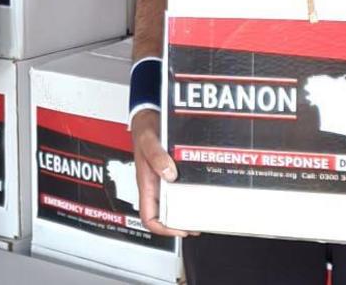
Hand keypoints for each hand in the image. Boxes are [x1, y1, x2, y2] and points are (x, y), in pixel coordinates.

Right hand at [130, 109, 195, 237]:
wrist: (148, 116)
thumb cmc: (144, 129)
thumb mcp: (148, 140)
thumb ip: (156, 156)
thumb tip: (169, 174)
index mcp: (146, 183)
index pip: (149, 216)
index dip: (164, 228)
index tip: (180, 229)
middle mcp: (155, 184)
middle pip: (164, 213)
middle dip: (180, 222)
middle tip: (197, 223)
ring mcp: (163, 178)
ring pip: (173, 202)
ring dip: (186, 209)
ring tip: (202, 211)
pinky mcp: (171, 170)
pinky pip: (179, 187)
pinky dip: (190, 192)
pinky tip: (200, 189)